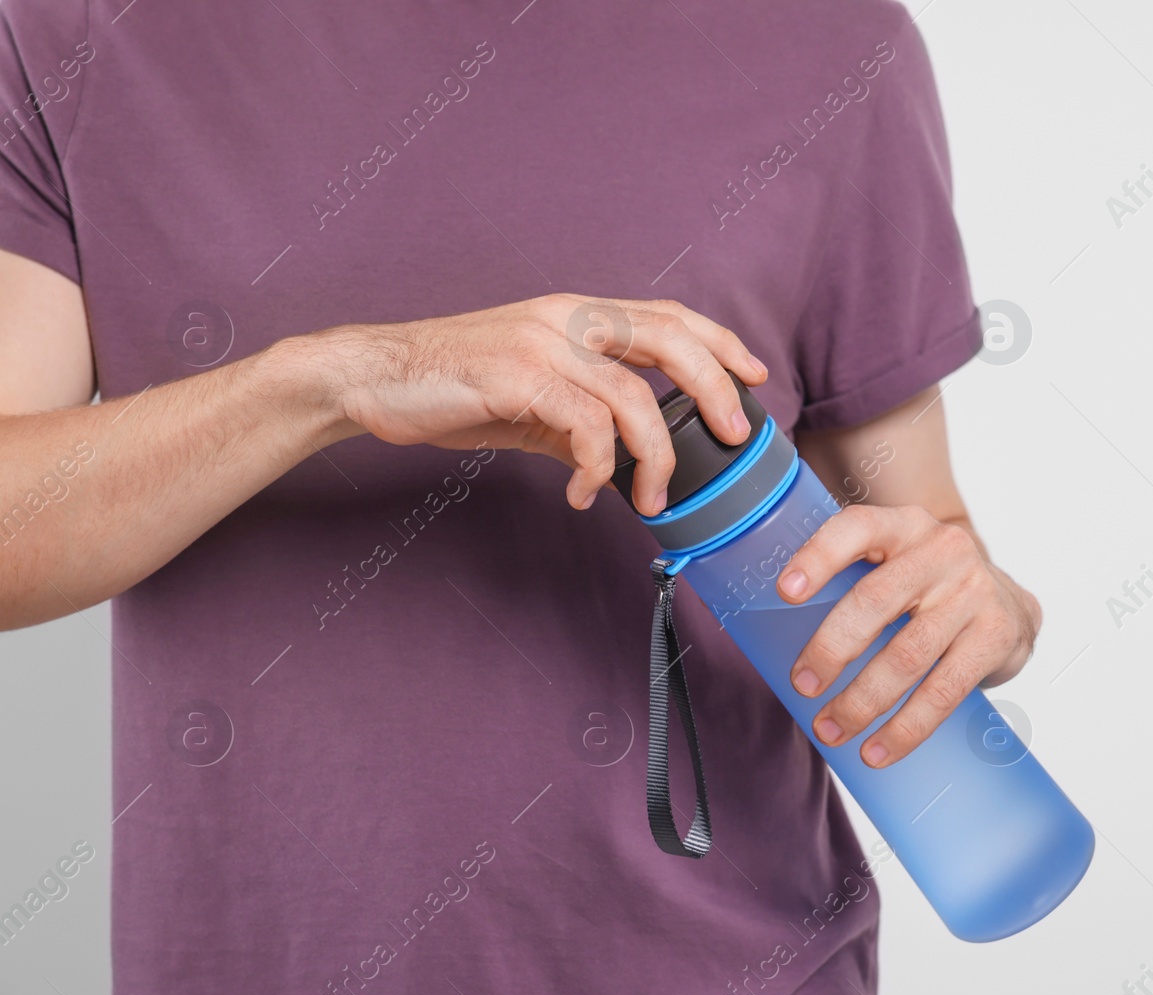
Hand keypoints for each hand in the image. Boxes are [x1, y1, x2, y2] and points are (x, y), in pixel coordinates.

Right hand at [287, 294, 765, 513]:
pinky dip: (597, 468)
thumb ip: (580, 419)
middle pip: (668, 338)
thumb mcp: (530, 399)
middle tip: (735, 436)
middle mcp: (566, 317)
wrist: (372, 377)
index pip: (667, 315)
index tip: (755, 375)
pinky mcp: (514, 376)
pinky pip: (584, 426)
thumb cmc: (452, 387)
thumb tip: (623, 462)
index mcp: (576, 314)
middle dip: (715, 387)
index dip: (719, 341)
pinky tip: (586, 495)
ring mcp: (541, 343)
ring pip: (632, 395)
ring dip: (653, 455)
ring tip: (650, 496)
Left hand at [775, 504, 1041, 767]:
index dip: (819, 556)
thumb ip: (850, 581)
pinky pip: (943, 690)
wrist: (1010, 604)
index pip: (856, 527)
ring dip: (862, 701)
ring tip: (831, 730)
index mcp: (902, 526)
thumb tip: (768, 634)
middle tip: (803, 685)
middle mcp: (941, 550)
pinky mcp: (996, 636)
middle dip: (832, 649)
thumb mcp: (895, 564)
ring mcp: (973, 592)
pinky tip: (879, 750)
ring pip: (907, 654)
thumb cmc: (927, 589)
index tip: (785, 591)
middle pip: (875, 600)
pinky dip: (906, 728)